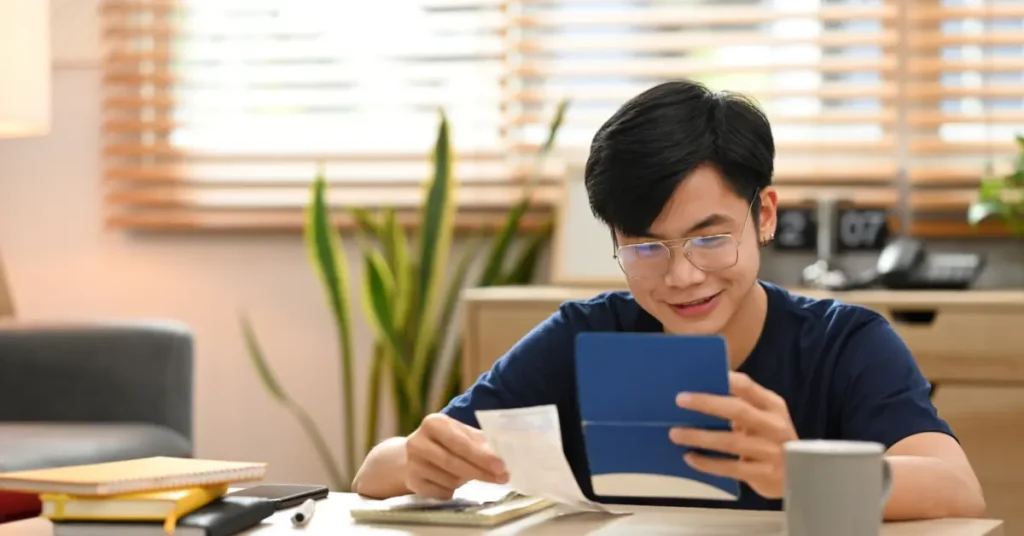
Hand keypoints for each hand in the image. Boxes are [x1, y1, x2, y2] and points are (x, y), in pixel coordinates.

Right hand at [405, 413, 508, 498]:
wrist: (414, 454)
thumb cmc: (445, 442)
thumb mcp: (460, 434)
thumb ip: (479, 442)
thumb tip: (503, 455)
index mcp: (434, 423)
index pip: (460, 442)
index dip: (481, 455)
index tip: (501, 465)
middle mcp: (418, 442)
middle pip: (454, 462)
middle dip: (481, 471)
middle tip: (502, 478)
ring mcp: (412, 463)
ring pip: (450, 479)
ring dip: (466, 480)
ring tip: (469, 474)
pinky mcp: (412, 482)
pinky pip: (442, 493)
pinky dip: (453, 490)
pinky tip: (452, 482)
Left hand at [669, 371, 797, 498]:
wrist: (799, 474)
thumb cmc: (770, 438)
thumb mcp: (764, 417)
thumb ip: (741, 406)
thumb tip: (698, 393)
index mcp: (772, 405)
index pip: (748, 387)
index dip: (725, 380)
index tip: (701, 375)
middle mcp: (774, 426)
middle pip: (738, 411)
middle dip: (707, 404)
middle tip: (680, 400)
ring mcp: (770, 451)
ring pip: (731, 442)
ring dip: (701, 437)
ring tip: (675, 433)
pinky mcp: (762, 474)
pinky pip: (730, 468)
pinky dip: (707, 463)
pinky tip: (690, 457)